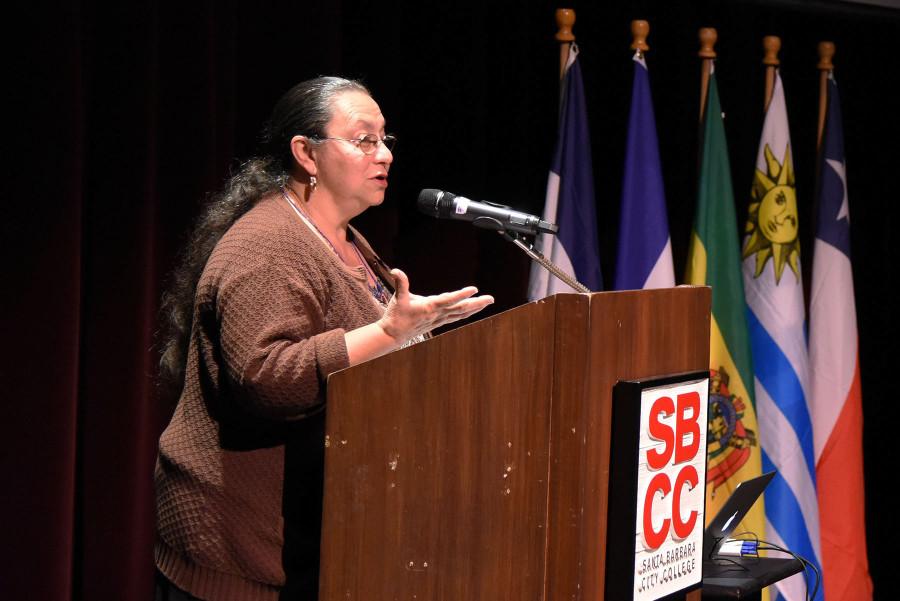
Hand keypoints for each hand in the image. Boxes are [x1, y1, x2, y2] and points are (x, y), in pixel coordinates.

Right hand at [378, 268, 493, 343]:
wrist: (394, 335)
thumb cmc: (396, 316)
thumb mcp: (397, 298)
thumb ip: (400, 283)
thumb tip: (395, 270)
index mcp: (430, 306)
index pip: (449, 299)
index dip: (462, 294)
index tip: (474, 289)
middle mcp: (438, 314)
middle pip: (461, 308)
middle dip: (477, 303)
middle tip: (491, 298)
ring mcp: (439, 319)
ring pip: (461, 313)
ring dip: (476, 308)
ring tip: (488, 302)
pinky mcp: (438, 322)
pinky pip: (456, 317)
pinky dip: (467, 313)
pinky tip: (474, 310)